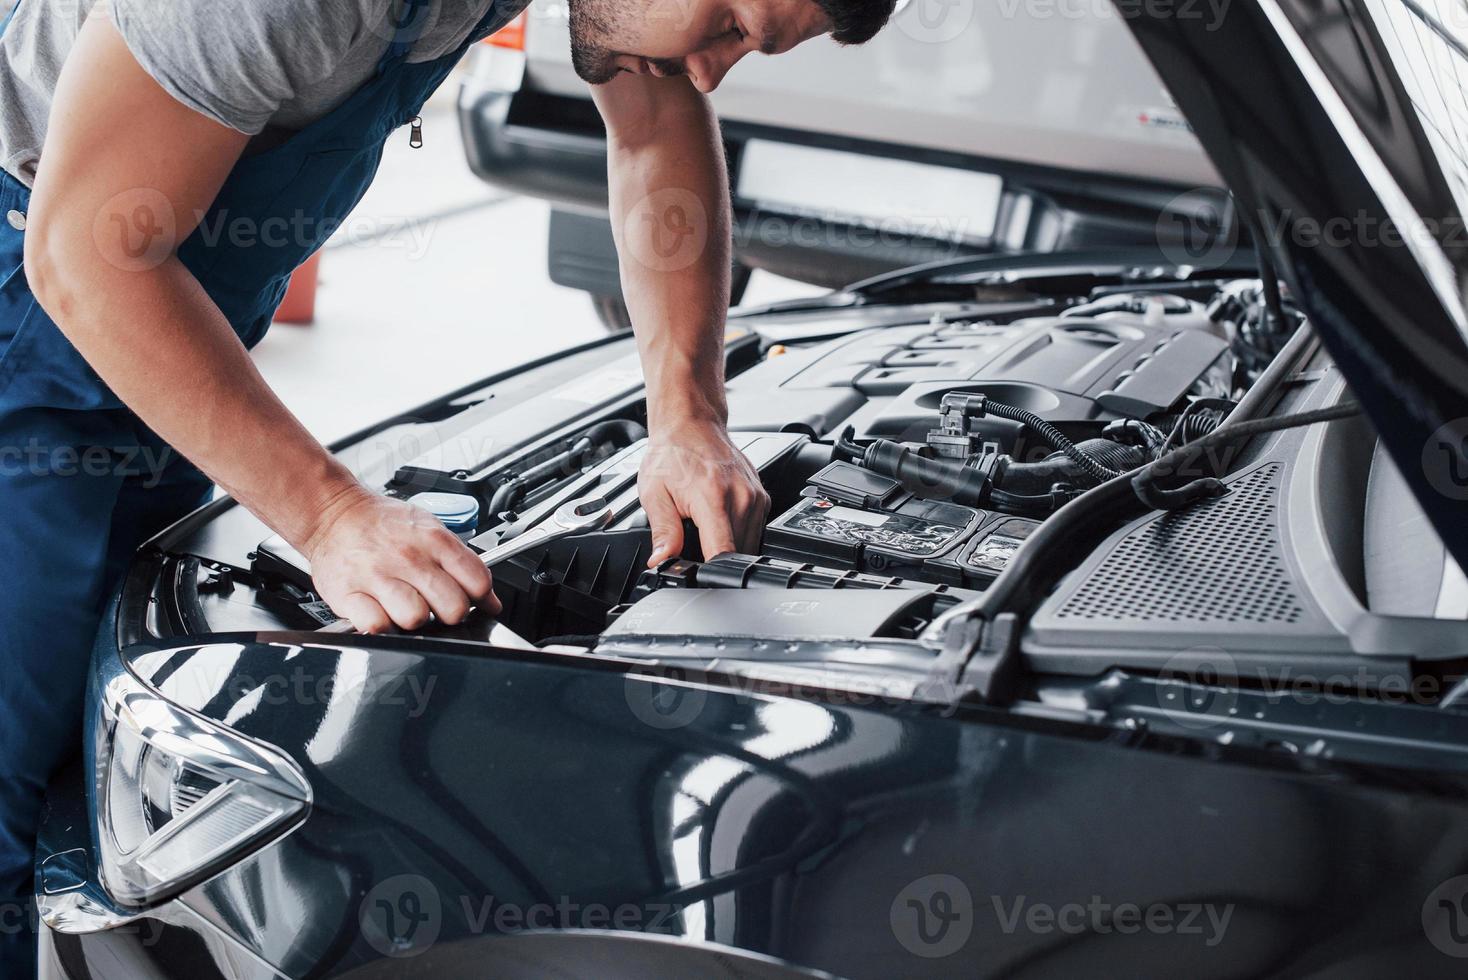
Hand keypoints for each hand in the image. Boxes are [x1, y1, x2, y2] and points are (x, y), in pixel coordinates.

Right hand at [302, 487, 499, 632]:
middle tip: (435, 604)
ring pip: (416, 619)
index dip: (479, 597)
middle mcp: (408, 557)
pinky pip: (377, 626)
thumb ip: (463, 563)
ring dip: (413, 620)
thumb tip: (491, 601)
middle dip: (449, 613)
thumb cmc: (382, 524)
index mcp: (434, 540)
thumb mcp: (430, 530)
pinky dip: (381, 626)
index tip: (471, 600)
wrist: (334, 513)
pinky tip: (381, 612)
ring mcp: (377, 575)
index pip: (478, 582)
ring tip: (404, 606)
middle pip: (453, 608)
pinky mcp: (348, 593)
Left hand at [640, 421, 770, 565]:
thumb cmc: (672, 454)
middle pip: (737, 553)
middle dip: (715, 558)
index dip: (711, 571)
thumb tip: (662, 561)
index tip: (700, 576)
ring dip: (729, 546)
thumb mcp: (655, 494)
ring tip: (706, 527)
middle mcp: (741, 497)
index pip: (724, 552)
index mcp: (713, 498)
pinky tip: (720, 519)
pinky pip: (755, 530)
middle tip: (693, 544)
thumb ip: (663, 532)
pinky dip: (738, 533)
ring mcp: (756, 497)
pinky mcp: (762, 497)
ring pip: (749, 545)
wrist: (691, 424)